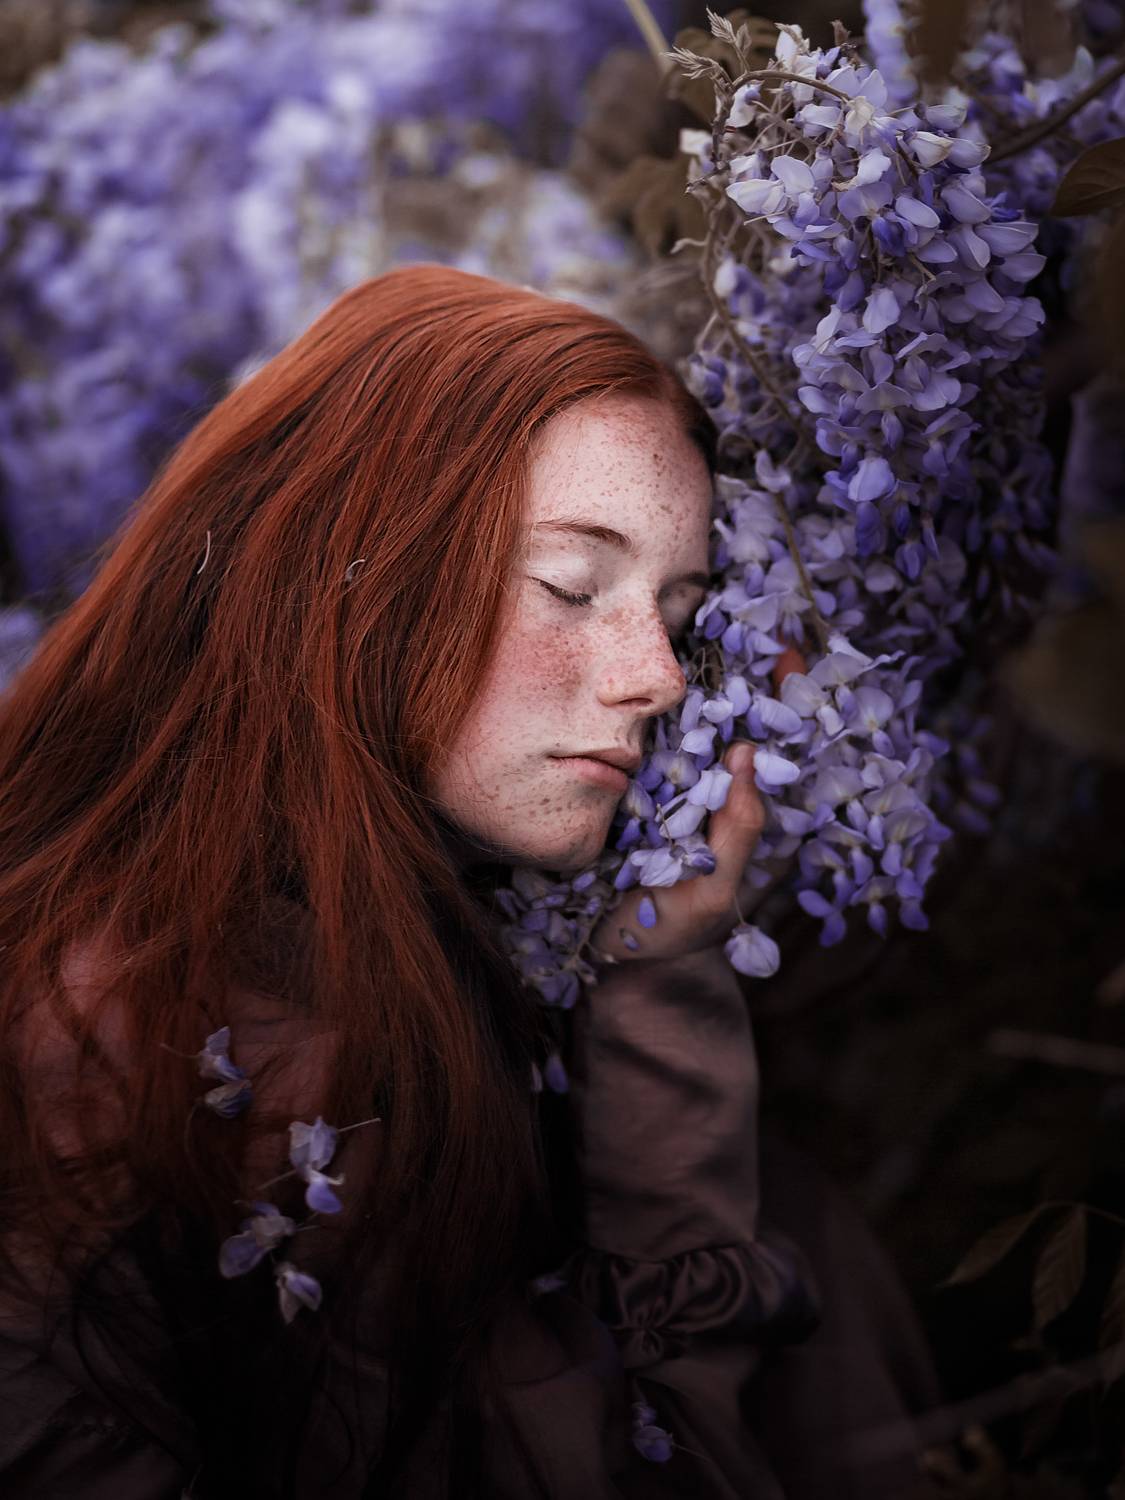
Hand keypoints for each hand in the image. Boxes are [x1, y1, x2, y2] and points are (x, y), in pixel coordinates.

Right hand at [587, 645, 805, 967]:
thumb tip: (746, 754)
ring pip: (688, 727)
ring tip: (694, 624)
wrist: (616, 963)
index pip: (777, 745)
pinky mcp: (631, 791)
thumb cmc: (673, 934)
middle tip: (737, 613)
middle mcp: (713, 793)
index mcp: (749, 813)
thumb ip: (738, 833)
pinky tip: (639, 674)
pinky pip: (644, 743)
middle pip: (733, 722)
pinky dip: (646, 708)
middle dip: (738, 669)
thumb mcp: (715, 892)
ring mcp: (672, 790)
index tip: (788, 647)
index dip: (786, 697)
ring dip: (691, 681)